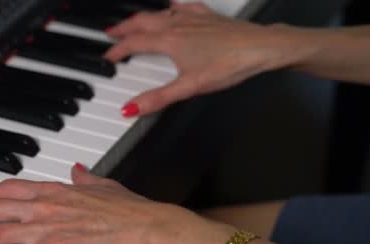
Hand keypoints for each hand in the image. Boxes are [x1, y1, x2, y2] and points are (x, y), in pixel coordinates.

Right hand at [105, 3, 298, 115]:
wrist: (261, 47)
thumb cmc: (230, 64)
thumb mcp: (190, 87)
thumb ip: (158, 98)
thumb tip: (131, 108)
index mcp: (169, 41)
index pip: (134, 43)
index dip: (117, 50)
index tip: (108, 56)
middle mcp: (177, 25)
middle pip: (142, 22)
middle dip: (124, 28)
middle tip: (112, 33)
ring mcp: (193, 18)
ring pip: (159, 13)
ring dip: (142, 18)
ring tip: (134, 22)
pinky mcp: (208, 16)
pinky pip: (182, 7)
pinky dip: (170, 8)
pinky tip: (173, 9)